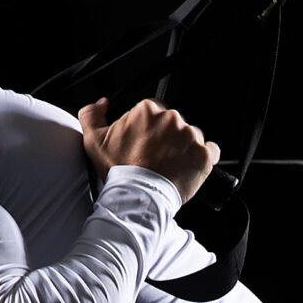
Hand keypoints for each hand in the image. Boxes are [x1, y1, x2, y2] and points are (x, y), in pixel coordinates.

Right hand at [78, 97, 220, 200]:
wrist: (138, 198)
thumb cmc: (119, 172)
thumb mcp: (94, 141)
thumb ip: (91, 116)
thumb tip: (101, 104)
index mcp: (147, 110)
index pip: (156, 111)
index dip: (152, 128)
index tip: (149, 142)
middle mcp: (172, 118)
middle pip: (175, 123)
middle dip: (169, 137)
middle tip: (159, 157)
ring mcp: (190, 135)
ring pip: (193, 136)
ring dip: (185, 148)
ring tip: (172, 165)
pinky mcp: (204, 154)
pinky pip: (211, 151)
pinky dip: (204, 159)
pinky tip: (190, 168)